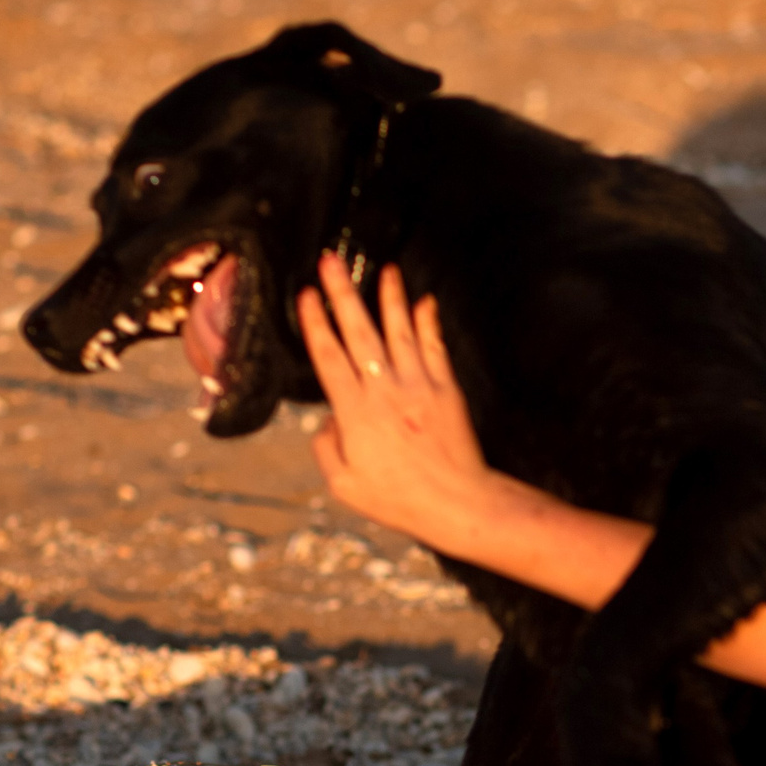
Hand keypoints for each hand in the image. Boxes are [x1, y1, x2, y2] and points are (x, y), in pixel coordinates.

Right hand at [297, 255, 498, 550]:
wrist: (459, 504)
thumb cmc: (399, 500)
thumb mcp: (343, 484)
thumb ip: (325, 446)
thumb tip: (328, 419)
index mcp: (355, 412)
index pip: (329, 357)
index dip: (316, 323)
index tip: (306, 294)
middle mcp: (386, 391)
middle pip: (360, 332)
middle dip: (343, 293)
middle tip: (331, 261)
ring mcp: (420, 386)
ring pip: (400, 331)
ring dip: (391, 297)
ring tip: (385, 268)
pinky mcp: (447, 390)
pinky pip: (436, 347)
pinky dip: (428, 322)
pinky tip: (424, 301)